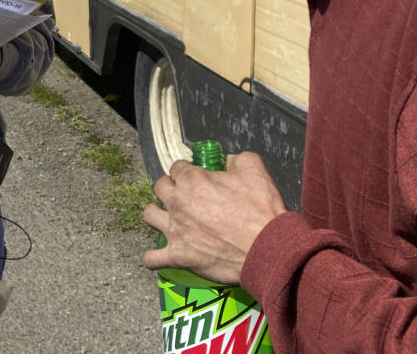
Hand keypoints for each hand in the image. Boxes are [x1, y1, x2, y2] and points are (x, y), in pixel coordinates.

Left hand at [142, 151, 288, 283]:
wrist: (266, 249)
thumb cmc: (260, 211)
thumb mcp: (254, 170)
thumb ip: (236, 159)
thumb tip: (228, 160)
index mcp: (193, 180)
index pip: (178, 167)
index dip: (187, 171)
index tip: (195, 176)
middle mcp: (178, 202)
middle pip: (160, 187)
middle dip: (170, 187)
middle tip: (183, 194)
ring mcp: (175, 230)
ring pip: (149, 215)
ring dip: (157, 214)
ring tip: (167, 217)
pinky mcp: (178, 256)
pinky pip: (152, 258)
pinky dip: (154, 257)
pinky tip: (161, 254)